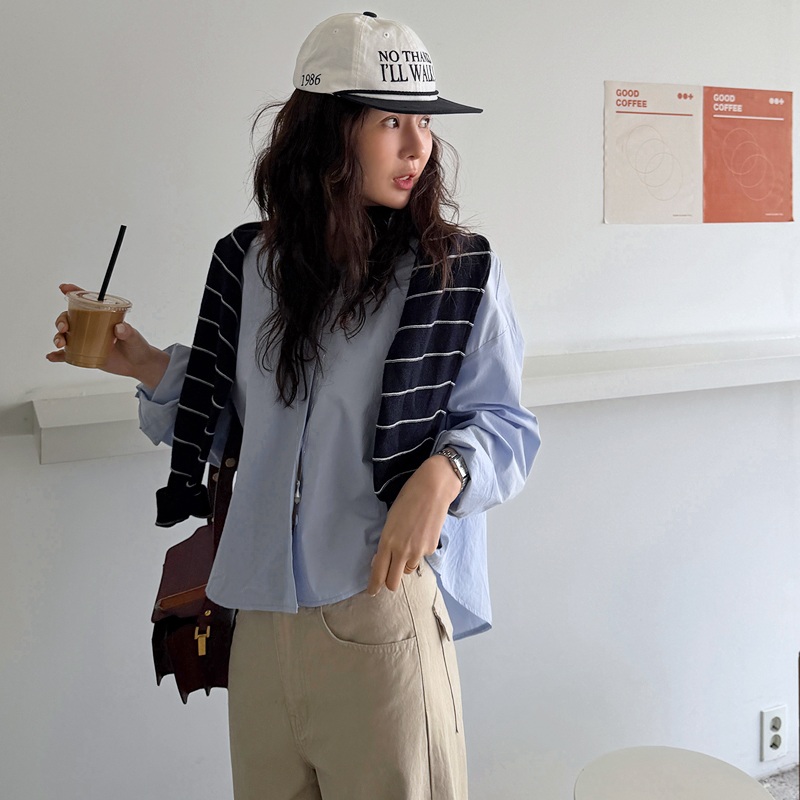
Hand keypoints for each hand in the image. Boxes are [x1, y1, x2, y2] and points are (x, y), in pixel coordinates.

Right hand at [46, 283, 169, 388]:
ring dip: (58, 337)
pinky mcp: (84, 355)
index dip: (73, 292)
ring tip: (60, 344)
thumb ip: (128, 332)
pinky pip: (66, 355)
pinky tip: (51, 356)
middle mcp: (90, 326)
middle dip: (61, 320)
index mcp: (100, 316)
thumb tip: (119, 328)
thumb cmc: (137, 345)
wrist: (138, 364)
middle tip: (64, 327)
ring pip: (65, 336)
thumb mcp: (134, 337)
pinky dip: (57, 355)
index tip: (64, 287)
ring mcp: (85, 341)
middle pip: (69, 318)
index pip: (85, 302)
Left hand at [367, 455, 461, 594]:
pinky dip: (419, 551)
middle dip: (389, 583)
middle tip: (388, 577)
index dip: (374, 585)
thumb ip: (387, 541)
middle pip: (393, 582)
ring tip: (408, 543)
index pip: (378, 572)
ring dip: (405, 564)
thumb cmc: (408, 499)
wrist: (433, 489)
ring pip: (408, 569)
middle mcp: (402, 551)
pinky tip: (420, 534)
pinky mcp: (431, 549)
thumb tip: (383, 558)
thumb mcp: (391, 520)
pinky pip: (421, 557)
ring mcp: (418, 551)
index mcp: (387, 541)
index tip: (372, 591)